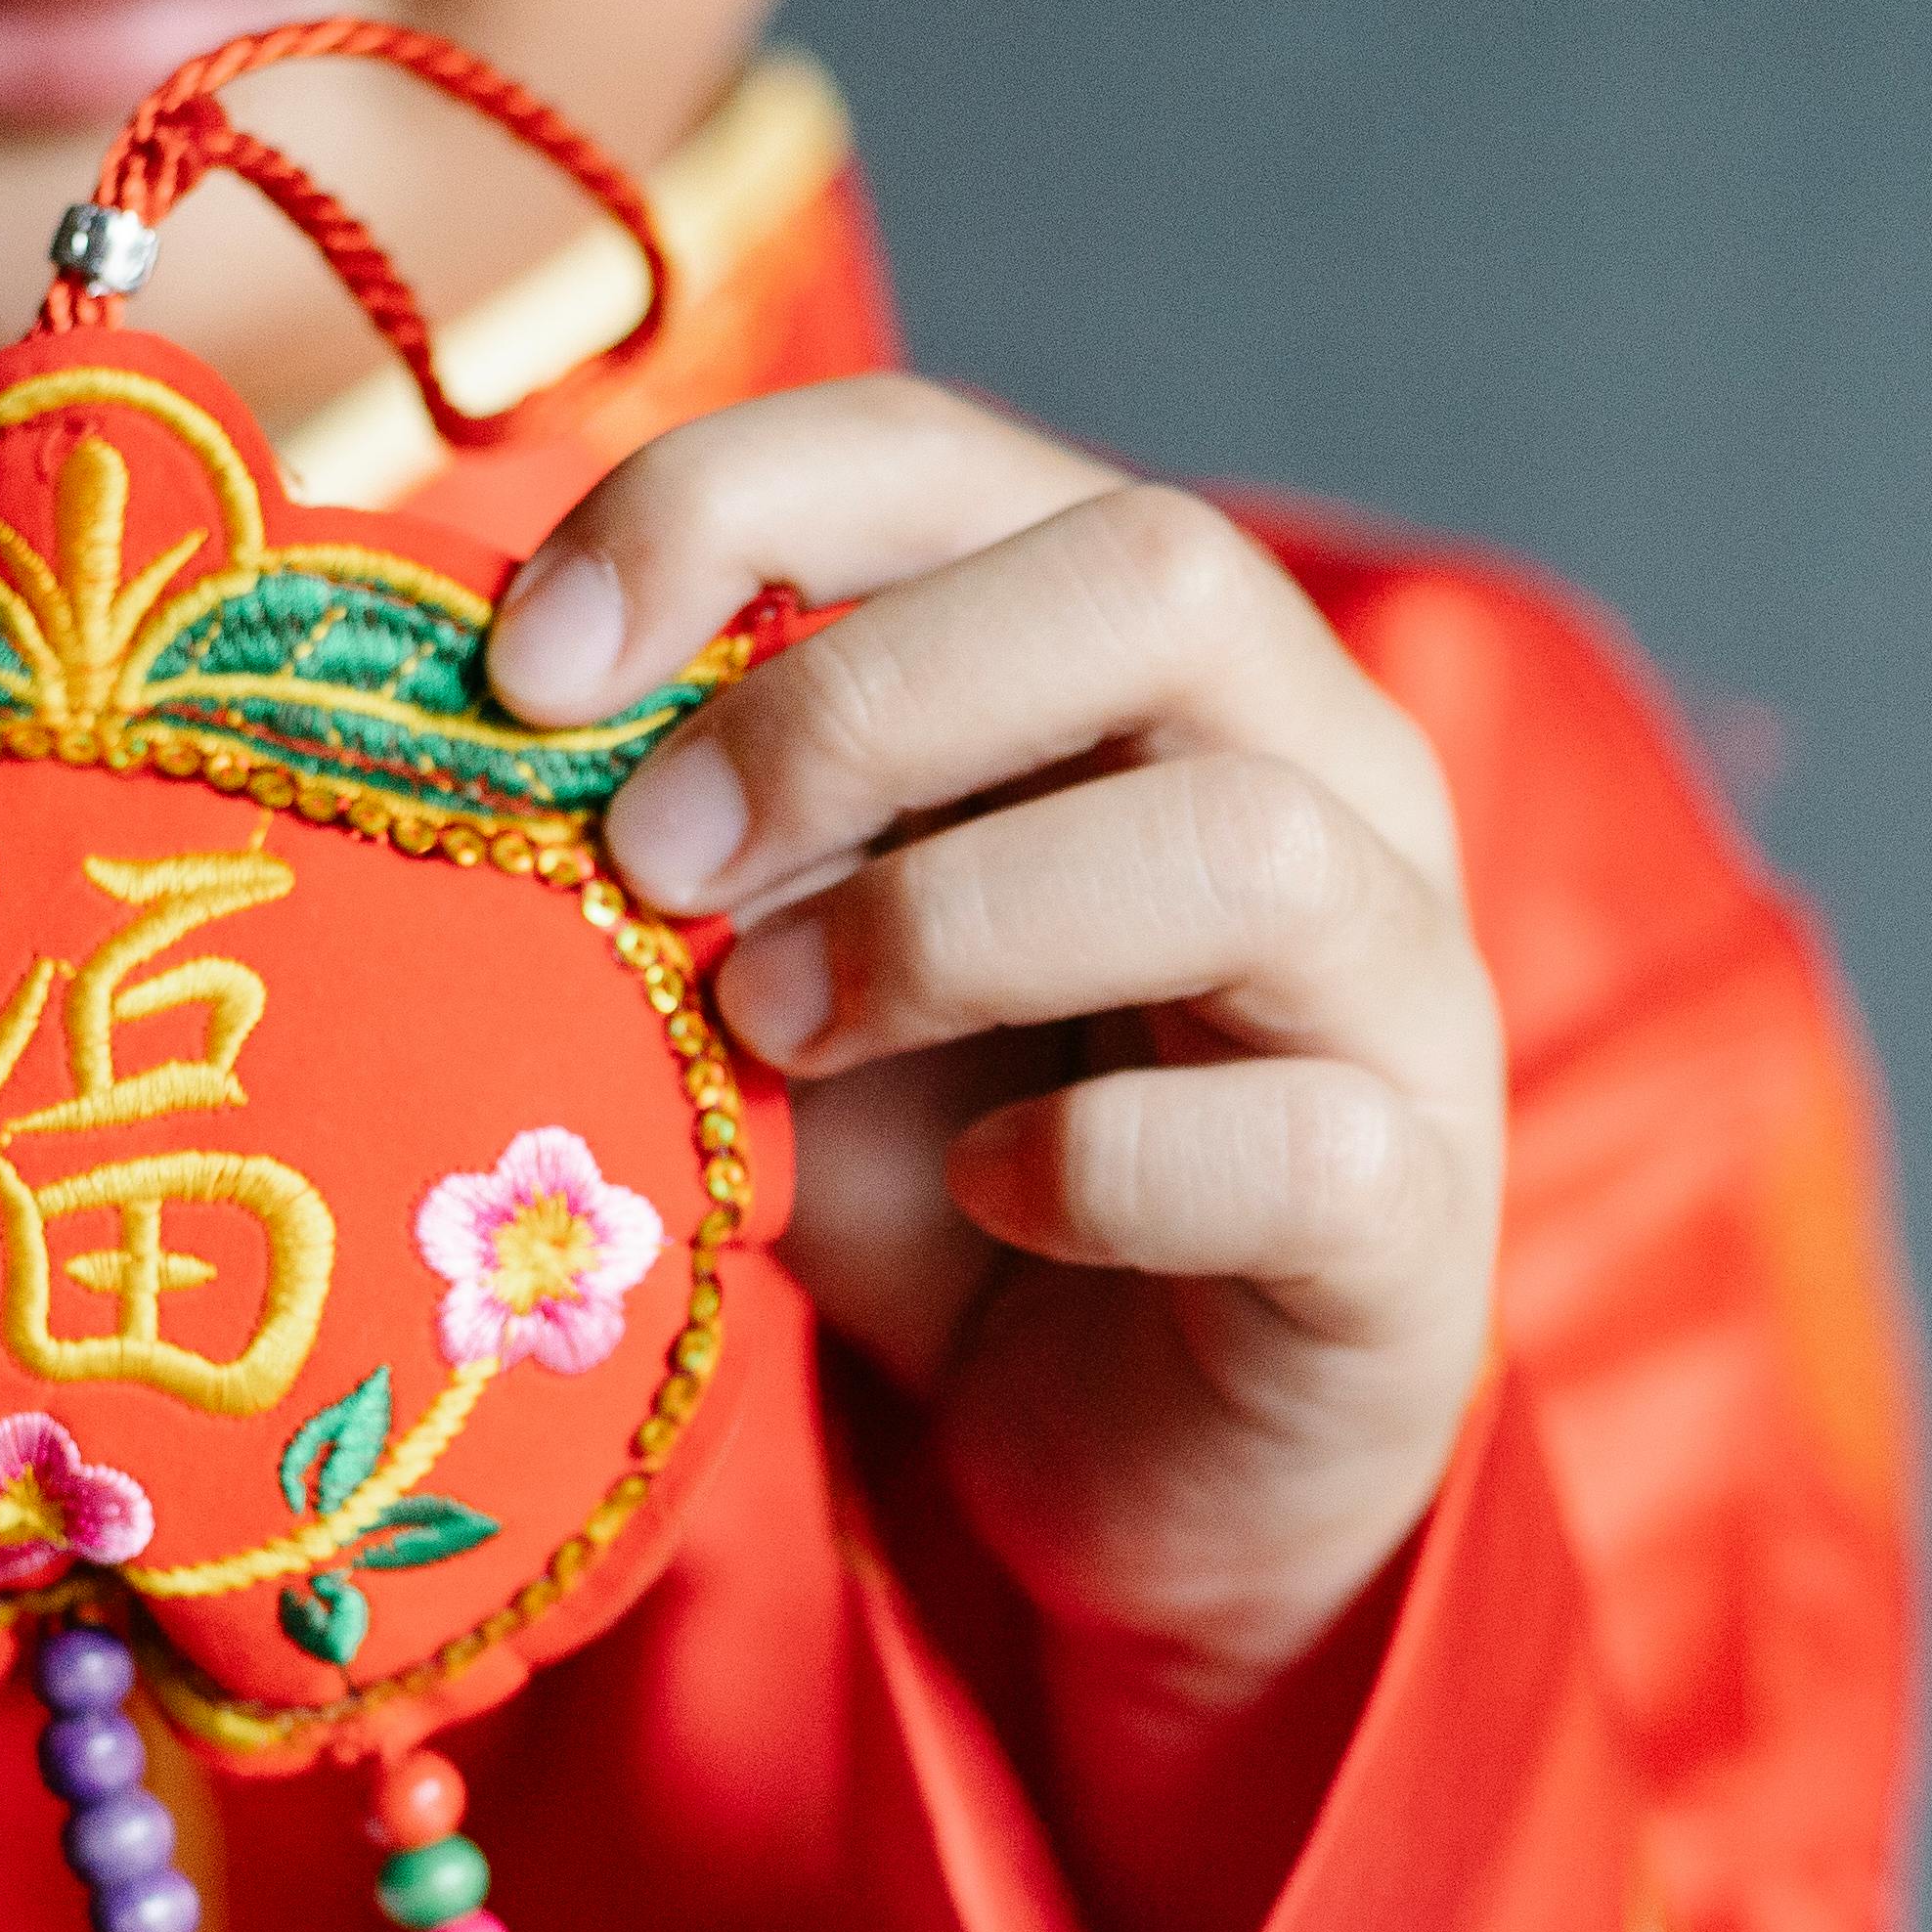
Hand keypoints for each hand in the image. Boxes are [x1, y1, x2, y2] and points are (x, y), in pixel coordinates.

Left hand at [484, 382, 1500, 1714]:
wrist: (1136, 1472)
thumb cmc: (962, 1170)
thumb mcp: (792, 964)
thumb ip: (708, 834)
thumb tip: (518, 731)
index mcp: (1154, 659)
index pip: (953, 459)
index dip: (727, 506)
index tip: (525, 670)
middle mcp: (1328, 769)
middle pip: (1154, 576)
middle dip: (854, 699)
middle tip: (655, 854)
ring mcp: (1404, 986)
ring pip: (1249, 840)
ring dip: (951, 924)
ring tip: (778, 1031)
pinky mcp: (1413, 1216)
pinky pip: (1292, 1139)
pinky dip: (1099, 1171)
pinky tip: (988, 1208)